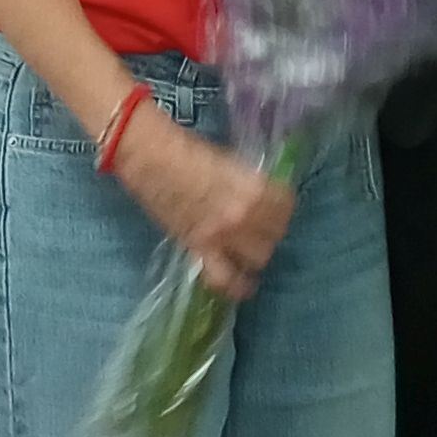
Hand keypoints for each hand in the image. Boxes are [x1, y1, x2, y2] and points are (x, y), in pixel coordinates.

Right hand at [113, 106, 294, 300]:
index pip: (286, 207)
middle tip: (261, 228)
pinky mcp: (198, 249)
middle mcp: (244, 214)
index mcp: (255, 187)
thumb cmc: (188, 149)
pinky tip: (243, 286)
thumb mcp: (231, 162)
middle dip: (270, 232)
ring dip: (256, 254)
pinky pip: (223, 278)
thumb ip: (250, 183)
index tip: (276, 207)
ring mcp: (221, 235)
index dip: (282, 208)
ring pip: (257, 259)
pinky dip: (236, 285)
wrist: (150, 156)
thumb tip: (265, 197)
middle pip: (275, 236)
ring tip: (249, 250)